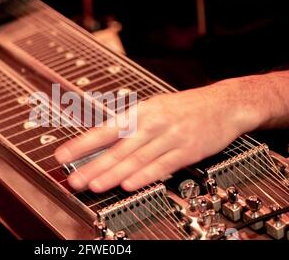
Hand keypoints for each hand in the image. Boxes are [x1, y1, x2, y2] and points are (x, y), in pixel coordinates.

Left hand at [55, 81, 262, 192]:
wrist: (224, 103)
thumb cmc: (185, 107)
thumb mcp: (155, 107)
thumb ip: (132, 125)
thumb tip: (104, 141)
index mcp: (142, 111)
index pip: (106, 129)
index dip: (83, 144)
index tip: (64, 155)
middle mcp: (153, 123)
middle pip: (118, 148)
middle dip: (93, 165)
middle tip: (75, 179)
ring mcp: (170, 138)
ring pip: (137, 159)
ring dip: (114, 174)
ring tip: (95, 185)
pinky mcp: (187, 151)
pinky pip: (162, 166)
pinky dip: (144, 176)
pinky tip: (128, 185)